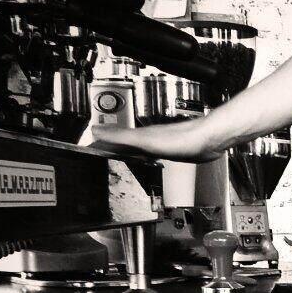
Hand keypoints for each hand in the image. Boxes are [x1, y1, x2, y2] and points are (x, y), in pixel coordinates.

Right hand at [91, 114, 222, 161]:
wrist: (209, 140)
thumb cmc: (184, 138)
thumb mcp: (147, 140)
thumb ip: (121, 137)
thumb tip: (96, 131)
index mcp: (139, 136)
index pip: (110, 140)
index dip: (95, 145)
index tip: (83, 150)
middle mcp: (147, 138)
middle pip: (120, 144)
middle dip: (105, 149)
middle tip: (93, 155)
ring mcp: (158, 144)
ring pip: (133, 148)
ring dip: (120, 153)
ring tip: (111, 159)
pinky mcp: (170, 151)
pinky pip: (148, 154)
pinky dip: (139, 158)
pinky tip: (143, 161)